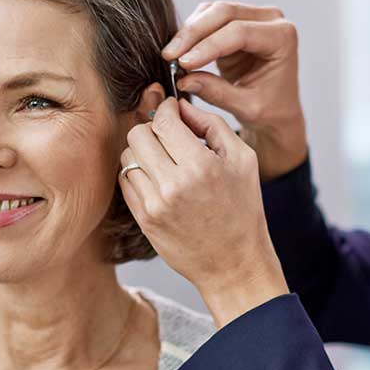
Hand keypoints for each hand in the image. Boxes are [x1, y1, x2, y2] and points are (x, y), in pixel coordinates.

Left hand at [120, 97, 288, 327]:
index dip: (165, 109)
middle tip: (168, 136)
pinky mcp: (144, 219)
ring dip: (142, 151)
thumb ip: (211, 124)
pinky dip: (138, 173)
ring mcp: (154, 204)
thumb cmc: (243, 209)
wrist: (234, 263)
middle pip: (138, 135)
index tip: (171, 109)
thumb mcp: (242, 159)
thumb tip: (180, 106)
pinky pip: (126, 181)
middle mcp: (173, 184)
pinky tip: (157, 178)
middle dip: (152, 128)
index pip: (163, 121)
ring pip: (127, 157)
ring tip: (164, 159)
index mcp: (201, 166)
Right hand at [162, 1, 307, 180]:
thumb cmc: (270, 110)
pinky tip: (179, 51)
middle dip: (193, 33)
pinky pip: (207, 17)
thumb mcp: (246, 107)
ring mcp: (253, 16)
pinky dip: (191, 32)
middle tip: (169, 56)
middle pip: (224, 12)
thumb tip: (183, 79)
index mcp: (283, 38)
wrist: (277, 110)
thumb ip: (216, 92)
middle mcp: (270, 20)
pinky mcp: (235, 20)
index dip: (208, 46)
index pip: (240, 32)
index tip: (183, 63)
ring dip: (189, 32)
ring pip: (212, 11)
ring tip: (171, 56)